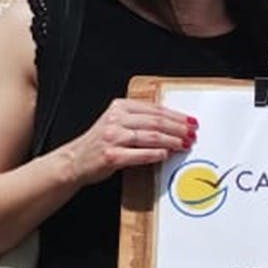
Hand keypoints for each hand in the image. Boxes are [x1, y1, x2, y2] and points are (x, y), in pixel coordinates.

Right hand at [66, 98, 197, 185]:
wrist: (75, 160)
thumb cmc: (101, 142)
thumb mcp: (118, 123)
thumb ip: (141, 120)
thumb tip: (173, 124)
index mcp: (120, 107)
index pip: (155, 109)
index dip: (176, 115)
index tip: (190, 121)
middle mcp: (116, 119)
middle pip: (155, 122)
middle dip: (178, 128)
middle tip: (192, 133)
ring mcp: (112, 137)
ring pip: (150, 136)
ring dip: (171, 141)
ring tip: (184, 144)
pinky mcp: (111, 155)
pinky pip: (138, 154)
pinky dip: (154, 154)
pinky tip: (166, 154)